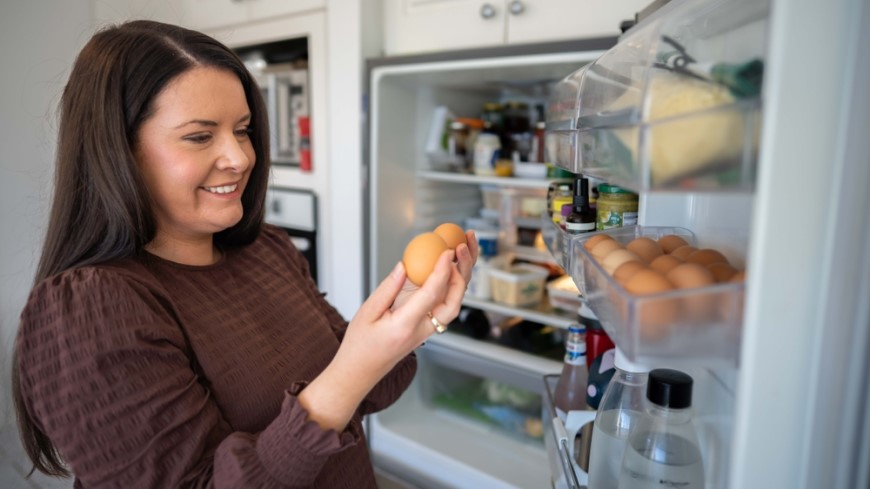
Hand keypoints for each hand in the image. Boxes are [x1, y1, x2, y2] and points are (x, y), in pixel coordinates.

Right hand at [296, 233, 477, 431]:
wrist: (361, 370)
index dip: (441, 271)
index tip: (446, 251)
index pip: (431, 296)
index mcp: (405, 326)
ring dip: (463, 275)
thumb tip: (405, 267)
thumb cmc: (360, 344)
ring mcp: (428, 330)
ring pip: (455, 302)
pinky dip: (454, 283)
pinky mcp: (427, 326)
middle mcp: (422, 329)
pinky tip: (454, 264)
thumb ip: (387, 288)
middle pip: (454, 300)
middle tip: (463, 245)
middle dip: (463, 271)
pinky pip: (446, 303)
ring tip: (465, 248)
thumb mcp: (366, 312)